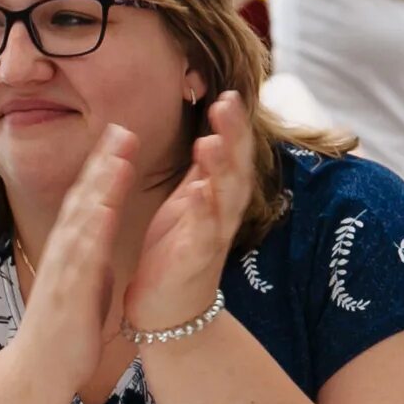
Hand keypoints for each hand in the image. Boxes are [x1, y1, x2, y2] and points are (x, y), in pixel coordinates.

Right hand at [17, 127, 134, 393]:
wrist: (41, 368)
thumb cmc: (68, 324)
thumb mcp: (88, 276)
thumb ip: (95, 247)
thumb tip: (105, 222)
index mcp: (75, 247)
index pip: (90, 198)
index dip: (107, 166)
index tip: (123, 134)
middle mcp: (65, 251)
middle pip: (84, 198)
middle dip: (103, 162)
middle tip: (122, 126)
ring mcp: (63, 269)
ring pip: (82, 220)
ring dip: (99, 186)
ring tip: (118, 155)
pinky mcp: (66, 292)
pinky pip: (80, 258)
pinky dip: (92, 231)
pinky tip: (104, 209)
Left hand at [123, 92, 257, 334]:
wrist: (168, 311)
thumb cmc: (175, 254)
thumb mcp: (189, 204)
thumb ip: (203, 174)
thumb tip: (215, 135)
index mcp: (216, 198)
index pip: (231, 154)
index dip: (232, 126)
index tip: (229, 93)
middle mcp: (222, 214)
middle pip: (236, 168)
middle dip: (233, 136)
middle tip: (227, 102)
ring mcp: (212, 237)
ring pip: (224, 198)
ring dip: (221, 169)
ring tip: (212, 140)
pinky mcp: (196, 260)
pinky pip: (204, 234)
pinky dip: (203, 213)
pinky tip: (201, 193)